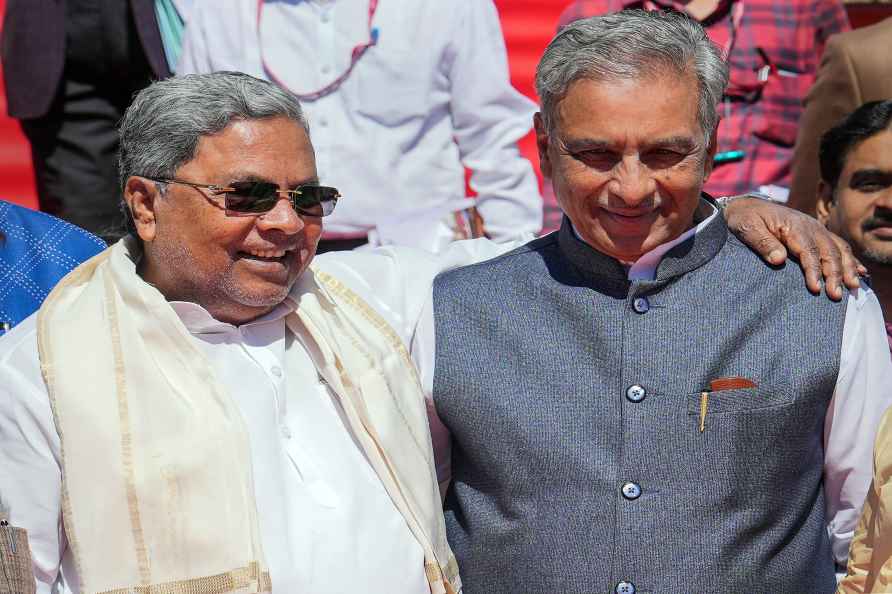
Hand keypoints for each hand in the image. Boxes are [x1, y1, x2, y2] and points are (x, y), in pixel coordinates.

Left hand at [723, 196, 865, 300]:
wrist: (747, 206)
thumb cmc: (745, 219)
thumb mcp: (747, 228)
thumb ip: (762, 243)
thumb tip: (779, 260)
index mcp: (793, 226)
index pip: (808, 251)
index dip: (814, 270)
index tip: (816, 289)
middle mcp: (810, 226)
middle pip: (829, 251)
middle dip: (835, 274)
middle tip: (836, 295)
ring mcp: (816, 229)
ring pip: (839, 249)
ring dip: (847, 268)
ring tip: (853, 288)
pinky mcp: (817, 233)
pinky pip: (839, 245)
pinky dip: (851, 259)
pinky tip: (859, 273)